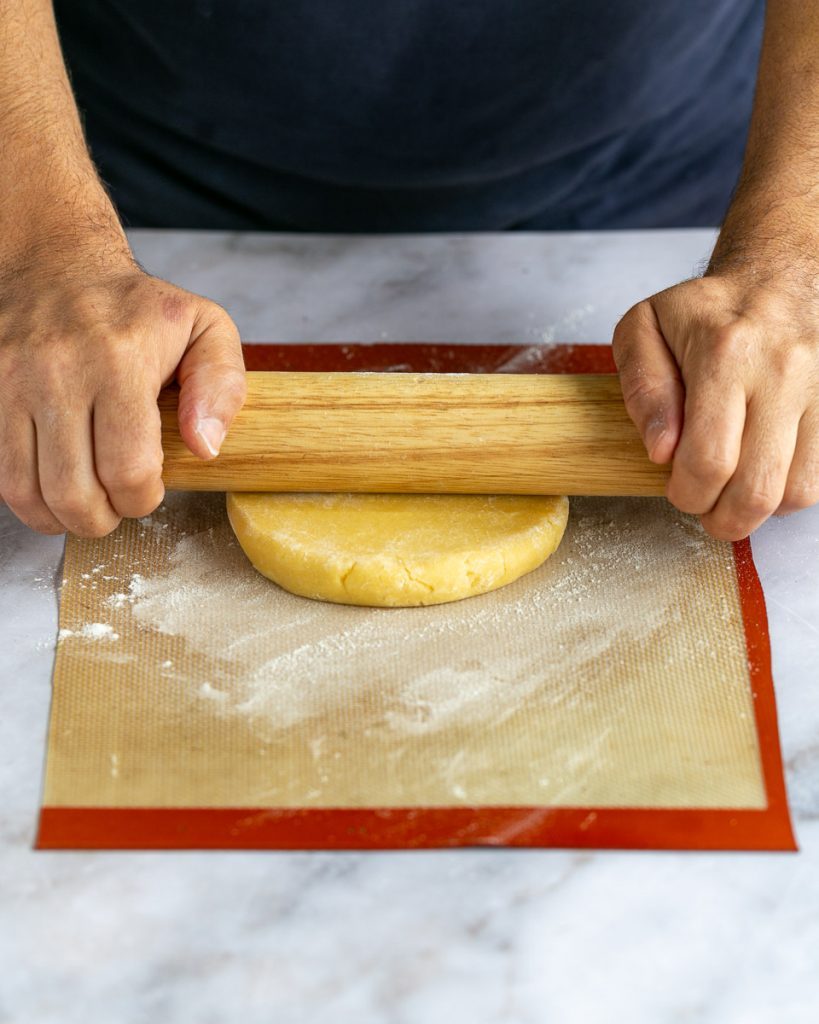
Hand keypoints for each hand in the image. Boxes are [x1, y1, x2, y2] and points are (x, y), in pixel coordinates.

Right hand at [0, 253, 245, 536]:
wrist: (58, 267)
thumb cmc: (138, 309)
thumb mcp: (206, 330)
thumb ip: (222, 387)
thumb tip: (205, 446)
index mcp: (120, 358)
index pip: (128, 468)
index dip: (144, 498)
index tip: (150, 489)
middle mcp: (58, 370)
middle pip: (74, 491)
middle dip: (104, 518)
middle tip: (118, 505)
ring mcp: (11, 382)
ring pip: (26, 491)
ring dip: (62, 517)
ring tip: (86, 504)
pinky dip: (26, 498)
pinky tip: (52, 488)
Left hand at [613, 271, 818, 540]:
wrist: (779, 277)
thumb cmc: (706, 311)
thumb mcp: (645, 328)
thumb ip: (642, 389)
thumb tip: (661, 451)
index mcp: (726, 353)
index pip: (708, 460)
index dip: (688, 494)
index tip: (677, 490)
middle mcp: (784, 371)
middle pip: (757, 488)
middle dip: (723, 518)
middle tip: (706, 509)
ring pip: (799, 491)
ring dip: (762, 510)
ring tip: (736, 493)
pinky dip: (793, 491)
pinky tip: (768, 474)